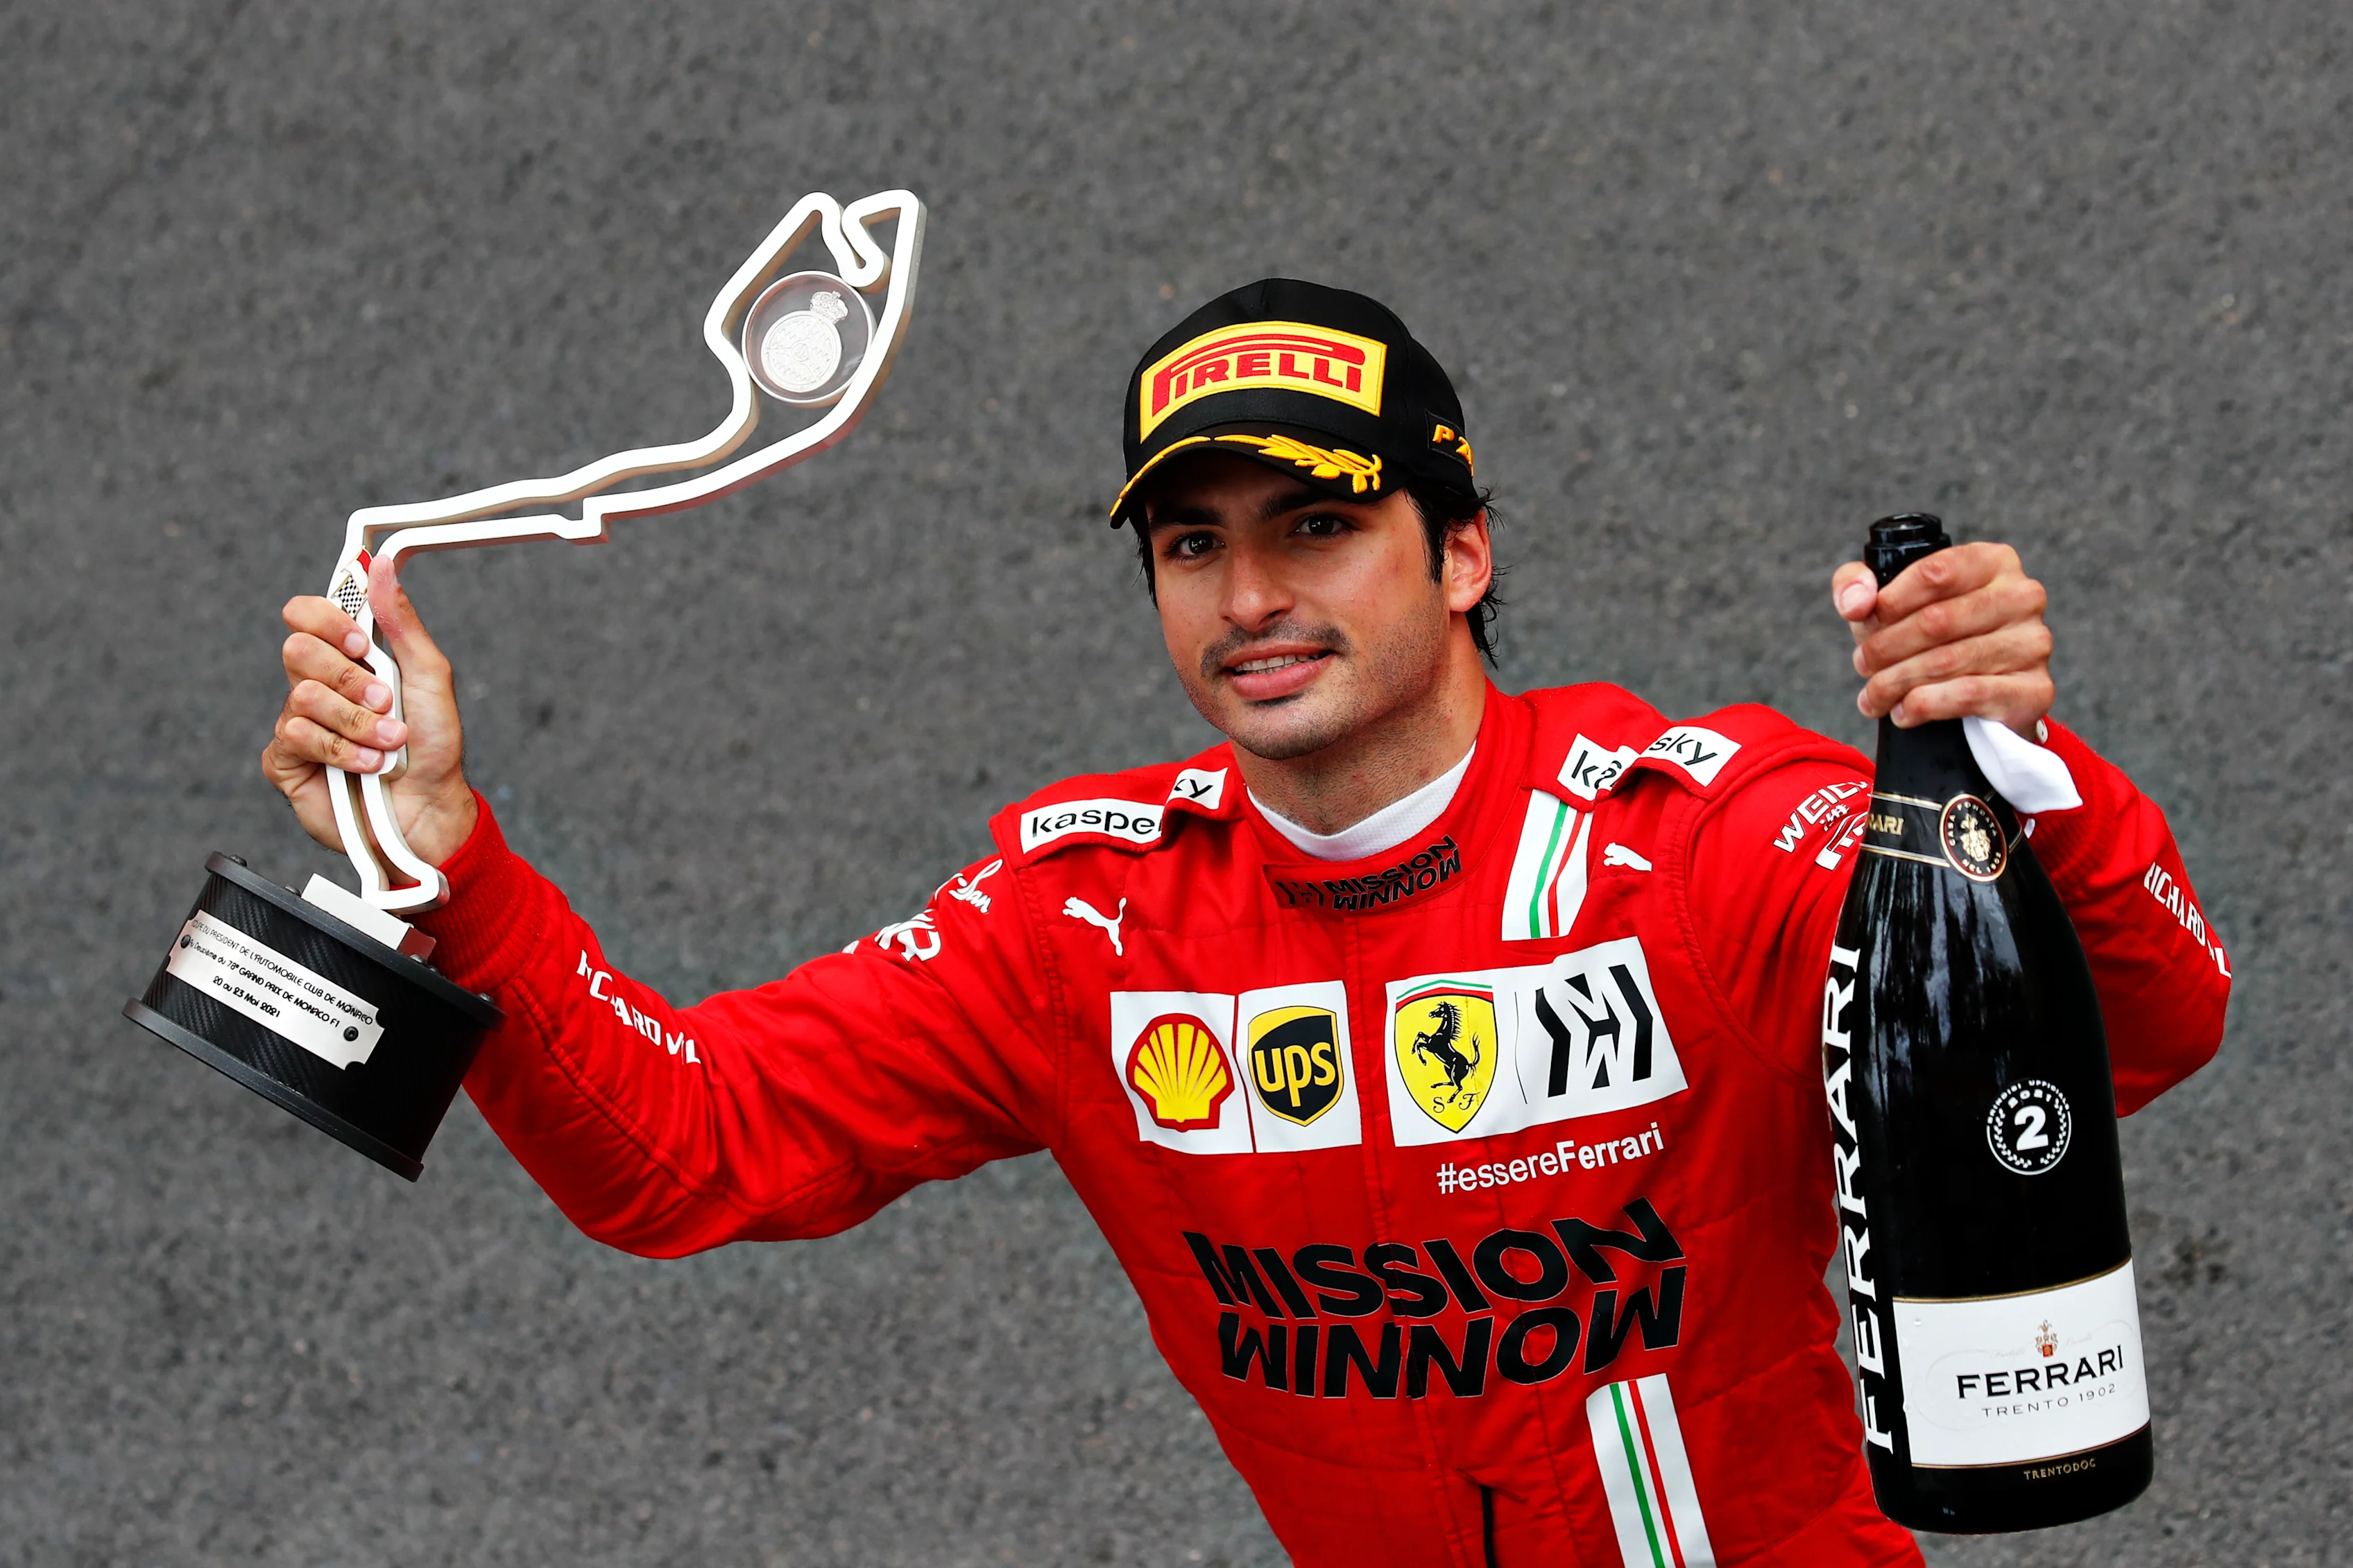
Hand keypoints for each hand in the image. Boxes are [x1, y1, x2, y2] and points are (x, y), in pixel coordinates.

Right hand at [261, 556, 478, 864]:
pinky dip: (341, 751)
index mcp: (345, 659)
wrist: (430, 808)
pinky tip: (365, 766)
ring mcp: (298, 723)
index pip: (306, 615)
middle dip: (349, 679)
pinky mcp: (286, 762)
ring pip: (301, 697)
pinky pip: (295, 737)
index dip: (326, 620)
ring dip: (357, 723)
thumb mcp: (429, 676)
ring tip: (387, 744)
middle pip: (297, 650)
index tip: (360, 642)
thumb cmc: (432, 746)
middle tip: (384, 702)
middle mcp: (316, 686)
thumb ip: (401, 623)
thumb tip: (381, 569)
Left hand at [1831, 542, 2053, 739]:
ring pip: (1947, 661)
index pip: (1935, 573)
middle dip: (1886, 647)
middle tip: (1862, 665)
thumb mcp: (1888, 601)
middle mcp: (2023, 596)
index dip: (1890, 601)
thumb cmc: (1931, 637)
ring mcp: (2034, 642)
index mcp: (1993, 562)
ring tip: (1873, 696)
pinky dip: (1924, 705)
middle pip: (1936, 621)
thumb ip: (1857, 584)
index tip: (1865, 623)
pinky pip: (1968, 694)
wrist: (1980, 698)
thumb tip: (1855, 603)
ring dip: (1896, 682)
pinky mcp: (2034, 688)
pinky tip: (1903, 712)